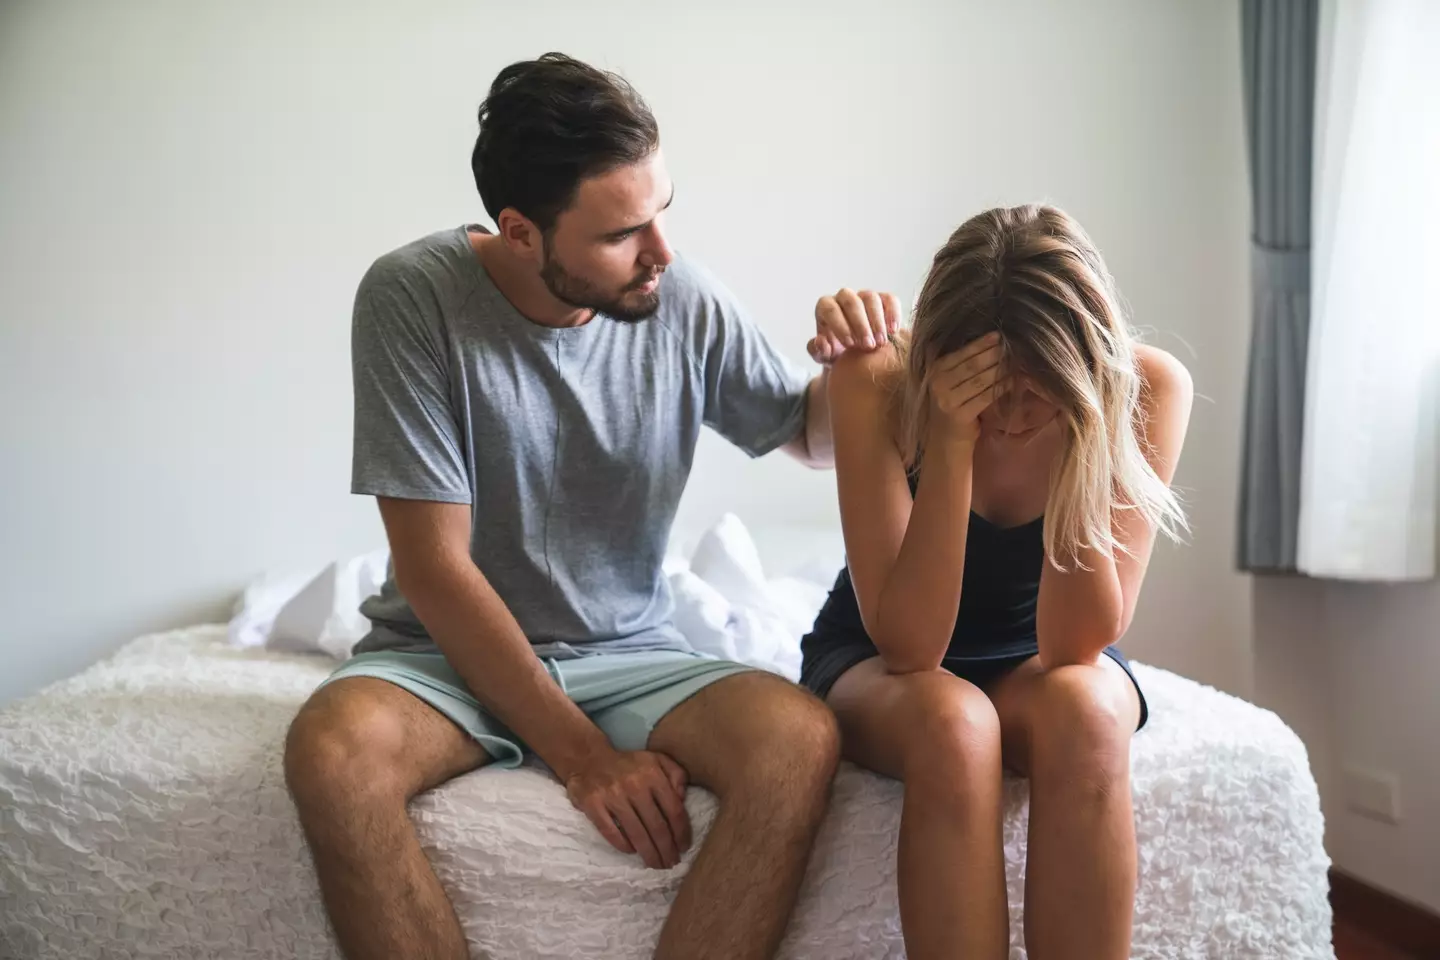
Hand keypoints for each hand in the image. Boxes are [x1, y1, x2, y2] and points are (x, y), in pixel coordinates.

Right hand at [564, 747, 690, 869]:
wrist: (589, 759)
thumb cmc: (629, 765)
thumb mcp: (657, 759)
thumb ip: (676, 774)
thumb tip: (682, 798)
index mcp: (653, 774)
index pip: (674, 810)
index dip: (681, 833)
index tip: (684, 847)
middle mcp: (634, 785)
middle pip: (657, 826)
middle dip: (667, 849)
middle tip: (671, 864)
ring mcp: (612, 795)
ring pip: (636, 833)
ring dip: (649, 853)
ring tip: (656, 864)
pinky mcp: (593, 804)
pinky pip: (611, 832)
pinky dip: (623, 845)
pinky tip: (632, 852)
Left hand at [809, 288, 900, 364]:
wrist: (856, 357)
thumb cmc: (836, 354)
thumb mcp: (825, 357)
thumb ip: (818, 351)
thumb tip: (820, 341)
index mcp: (825, 308)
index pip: (829, 309)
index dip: (840, 325)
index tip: (850, 345)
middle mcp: (844, 298)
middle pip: (851, 301)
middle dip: (861, 324)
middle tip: (868, 346)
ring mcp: (864, 296)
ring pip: (871, 298)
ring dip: (877, 321)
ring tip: (881, 343)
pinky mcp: (883, 300)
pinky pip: (890, 299)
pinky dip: (893, 313)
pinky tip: (893, 332)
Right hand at [930, 332, 1007, 443]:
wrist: (945, 439)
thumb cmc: (952, 406)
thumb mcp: (950, 381)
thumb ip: (961, 363)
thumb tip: (991, 341)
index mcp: (935, 370)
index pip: (962, 353)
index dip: (981, 343)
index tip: (998, 335)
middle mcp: (938, 383)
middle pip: (972, 364)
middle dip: (994, 354)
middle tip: (1011, 346)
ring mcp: (948, 400)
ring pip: (981, 379)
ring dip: (1001, 369)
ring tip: (1016, 361)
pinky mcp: (960, 414)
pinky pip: (986, 396)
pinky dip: (1002, 387)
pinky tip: (1014, 380)